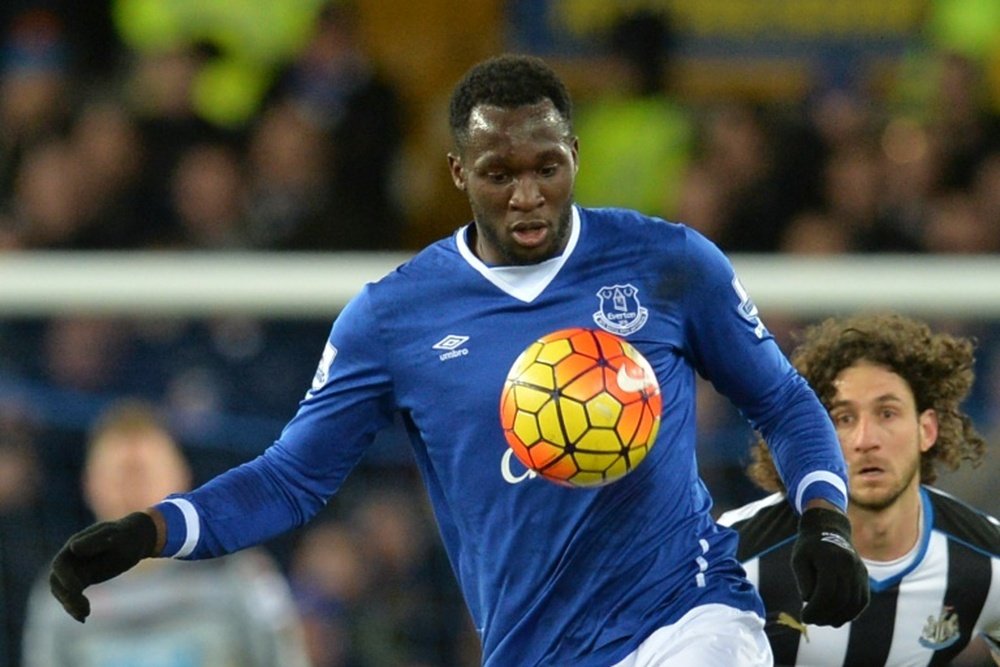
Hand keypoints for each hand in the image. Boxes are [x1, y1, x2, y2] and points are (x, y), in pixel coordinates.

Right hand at [49, 511, 158, 621]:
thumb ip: (97, 541)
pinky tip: (84, 617)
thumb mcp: (116, 536)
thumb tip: (74, 548)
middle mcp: (71, 558)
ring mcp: (76, 569)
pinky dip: (75, 607)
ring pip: (63, 591)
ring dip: (70, 604)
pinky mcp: (83, 579)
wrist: (136, 539)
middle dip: (66, 596)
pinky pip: (73, 595)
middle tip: (83, 608)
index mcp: (74, 545)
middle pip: (56, 581)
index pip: (59, 565)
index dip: (65, 578)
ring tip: (85, 615)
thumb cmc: (127, 535)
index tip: (78, 589)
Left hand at [791, 507, 868, 625]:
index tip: (804, 616)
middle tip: (812, 620)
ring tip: (822, 621)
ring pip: (854, 603)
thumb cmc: (809, 547)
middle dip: (825, 615)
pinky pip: (862, 601)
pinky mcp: (864, 577)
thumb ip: (803, 580)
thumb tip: (809, 600)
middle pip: (841, 599)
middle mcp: (849, 565)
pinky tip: (837, 618)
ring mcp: (860, 571)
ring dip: (839, 618)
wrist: (830, 530)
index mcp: (830, 559)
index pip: (827, 591)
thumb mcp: (799, 559)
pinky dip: (851, 613)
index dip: (816, 608)